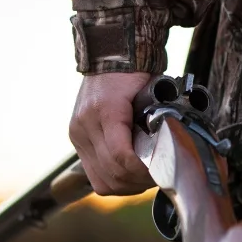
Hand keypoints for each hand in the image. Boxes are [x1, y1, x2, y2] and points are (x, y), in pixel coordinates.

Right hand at [68, 71, 155, 195]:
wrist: (109, 56)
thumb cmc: (134, 74)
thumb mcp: (150, 94)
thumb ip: (154, 122)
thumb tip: (165, 153)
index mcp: (105, 111)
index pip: (122, 156)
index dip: (143, 170)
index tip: (161, 170)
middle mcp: (86, 124)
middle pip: (112, 172)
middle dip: (138, 180)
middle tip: (158, 176)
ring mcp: (78, 133)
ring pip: (102, 180)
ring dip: (126, 185)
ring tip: (144, 179)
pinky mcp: (76, 139)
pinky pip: (94, 175)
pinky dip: (113, 181)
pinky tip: (128, 177)